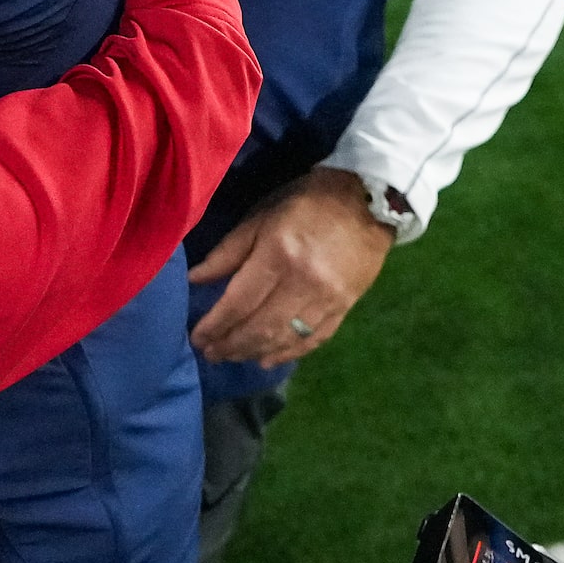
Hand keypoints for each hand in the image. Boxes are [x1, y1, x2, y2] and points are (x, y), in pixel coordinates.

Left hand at [189, 167, 394, 366]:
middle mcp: (304, 283)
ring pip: (287, 337)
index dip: (216, 324)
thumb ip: (227, 252)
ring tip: (231, 357)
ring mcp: (329, 299)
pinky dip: (290, 353)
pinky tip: (268, 360)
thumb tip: (195, 279)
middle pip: (262, 326)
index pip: (240, 301)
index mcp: (278, 255)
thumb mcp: (260, 218)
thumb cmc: (305, 204)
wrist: (367, 202)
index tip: (197, 338)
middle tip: (210, 354)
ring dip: (255, 352)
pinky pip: (315, 339)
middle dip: (231, 345)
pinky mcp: (346, 307)